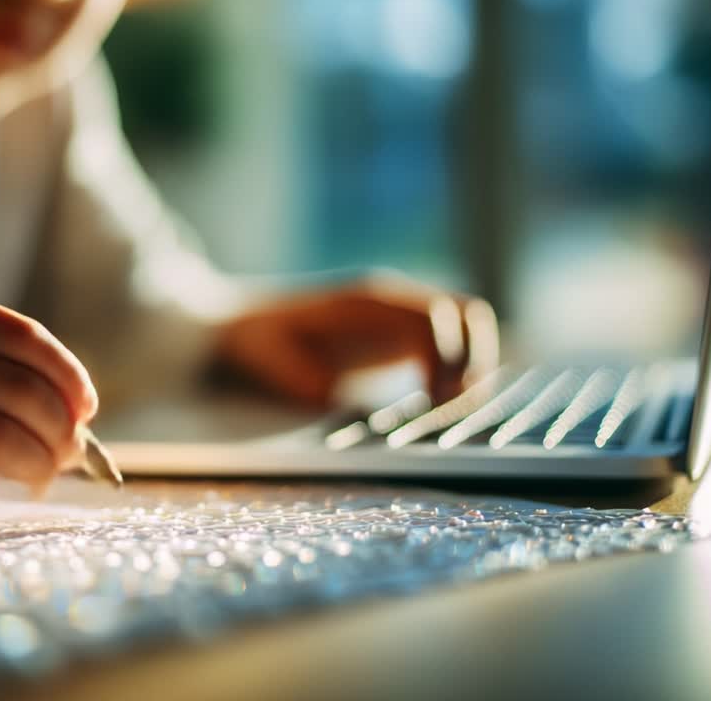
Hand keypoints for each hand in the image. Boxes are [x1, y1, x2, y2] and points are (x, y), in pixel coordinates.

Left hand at [213, 279, 498, 407]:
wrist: (236, 326)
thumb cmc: (253, 343)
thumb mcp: (274, 362)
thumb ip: (313, 382)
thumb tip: (347, 399)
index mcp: (366, 301)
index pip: (435, 315)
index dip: (447, 358)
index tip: (437, 399)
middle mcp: (390, 301)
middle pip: (466, 313)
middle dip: (475, 360)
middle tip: (456, 406)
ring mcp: (396, 316)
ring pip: (463, 326)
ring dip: (472, 365)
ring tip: (453, 409)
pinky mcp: (394, 336)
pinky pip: (445, 345)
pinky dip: (455, 372)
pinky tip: (435, 407)